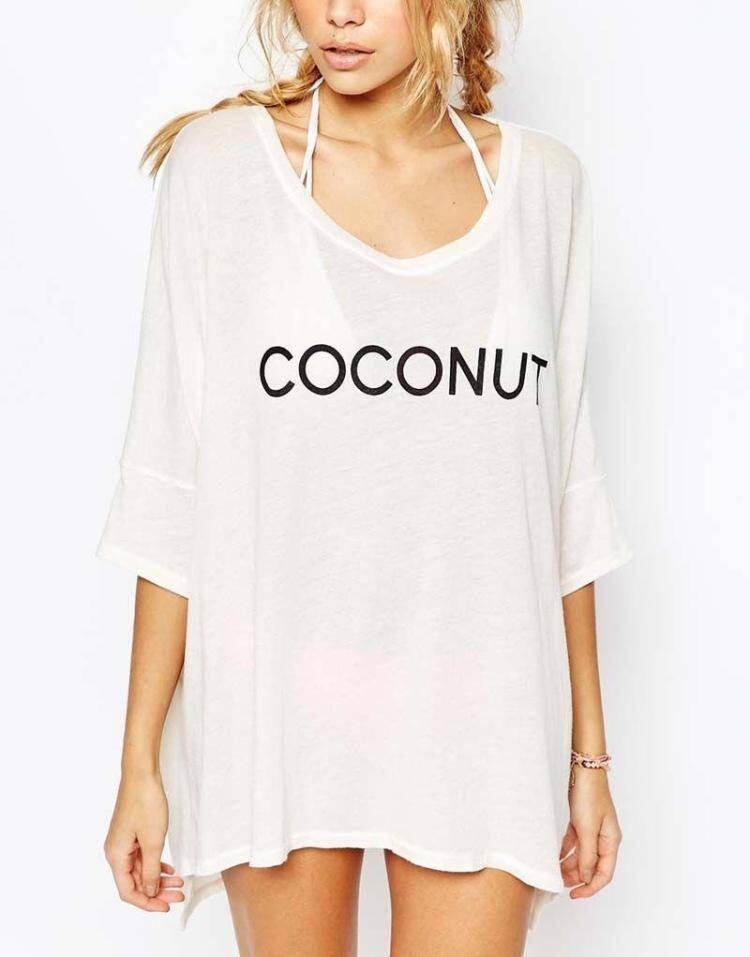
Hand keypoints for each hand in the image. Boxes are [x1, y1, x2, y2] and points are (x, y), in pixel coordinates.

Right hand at [104, 771, 184, 911]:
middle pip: (135, 882)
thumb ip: (151, 870)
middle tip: (179, 895)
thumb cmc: (145, 803)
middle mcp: (116, 852)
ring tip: (179, 883)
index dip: (147, 902)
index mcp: (116, 856)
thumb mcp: (153, 841)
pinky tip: (170, 870)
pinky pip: (142, 857)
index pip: (128, 891)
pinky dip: (156, 864)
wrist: (142, 774)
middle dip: (157, 891)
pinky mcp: (132, 834)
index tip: (166, 906)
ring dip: (159, 878)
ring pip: (141, 870)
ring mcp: (124, 842)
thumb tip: (150, 891)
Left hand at [560, 768, 621, 898]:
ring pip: (582, 855)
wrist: (583, 770)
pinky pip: (575, 842)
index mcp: (611, 842)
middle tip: (560, 884)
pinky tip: (555, 856)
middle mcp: (604, 838)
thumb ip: (587, 856)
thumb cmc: (590, 796)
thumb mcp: (587, 829)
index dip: (590, 887)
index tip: (574, 894)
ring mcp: (593, 829)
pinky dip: (566, 850)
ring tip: (555, 872)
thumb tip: (588, 878)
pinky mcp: (582, 821)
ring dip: (570, 865)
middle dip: (577, 877)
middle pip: (592, 866)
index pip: (604, 874)